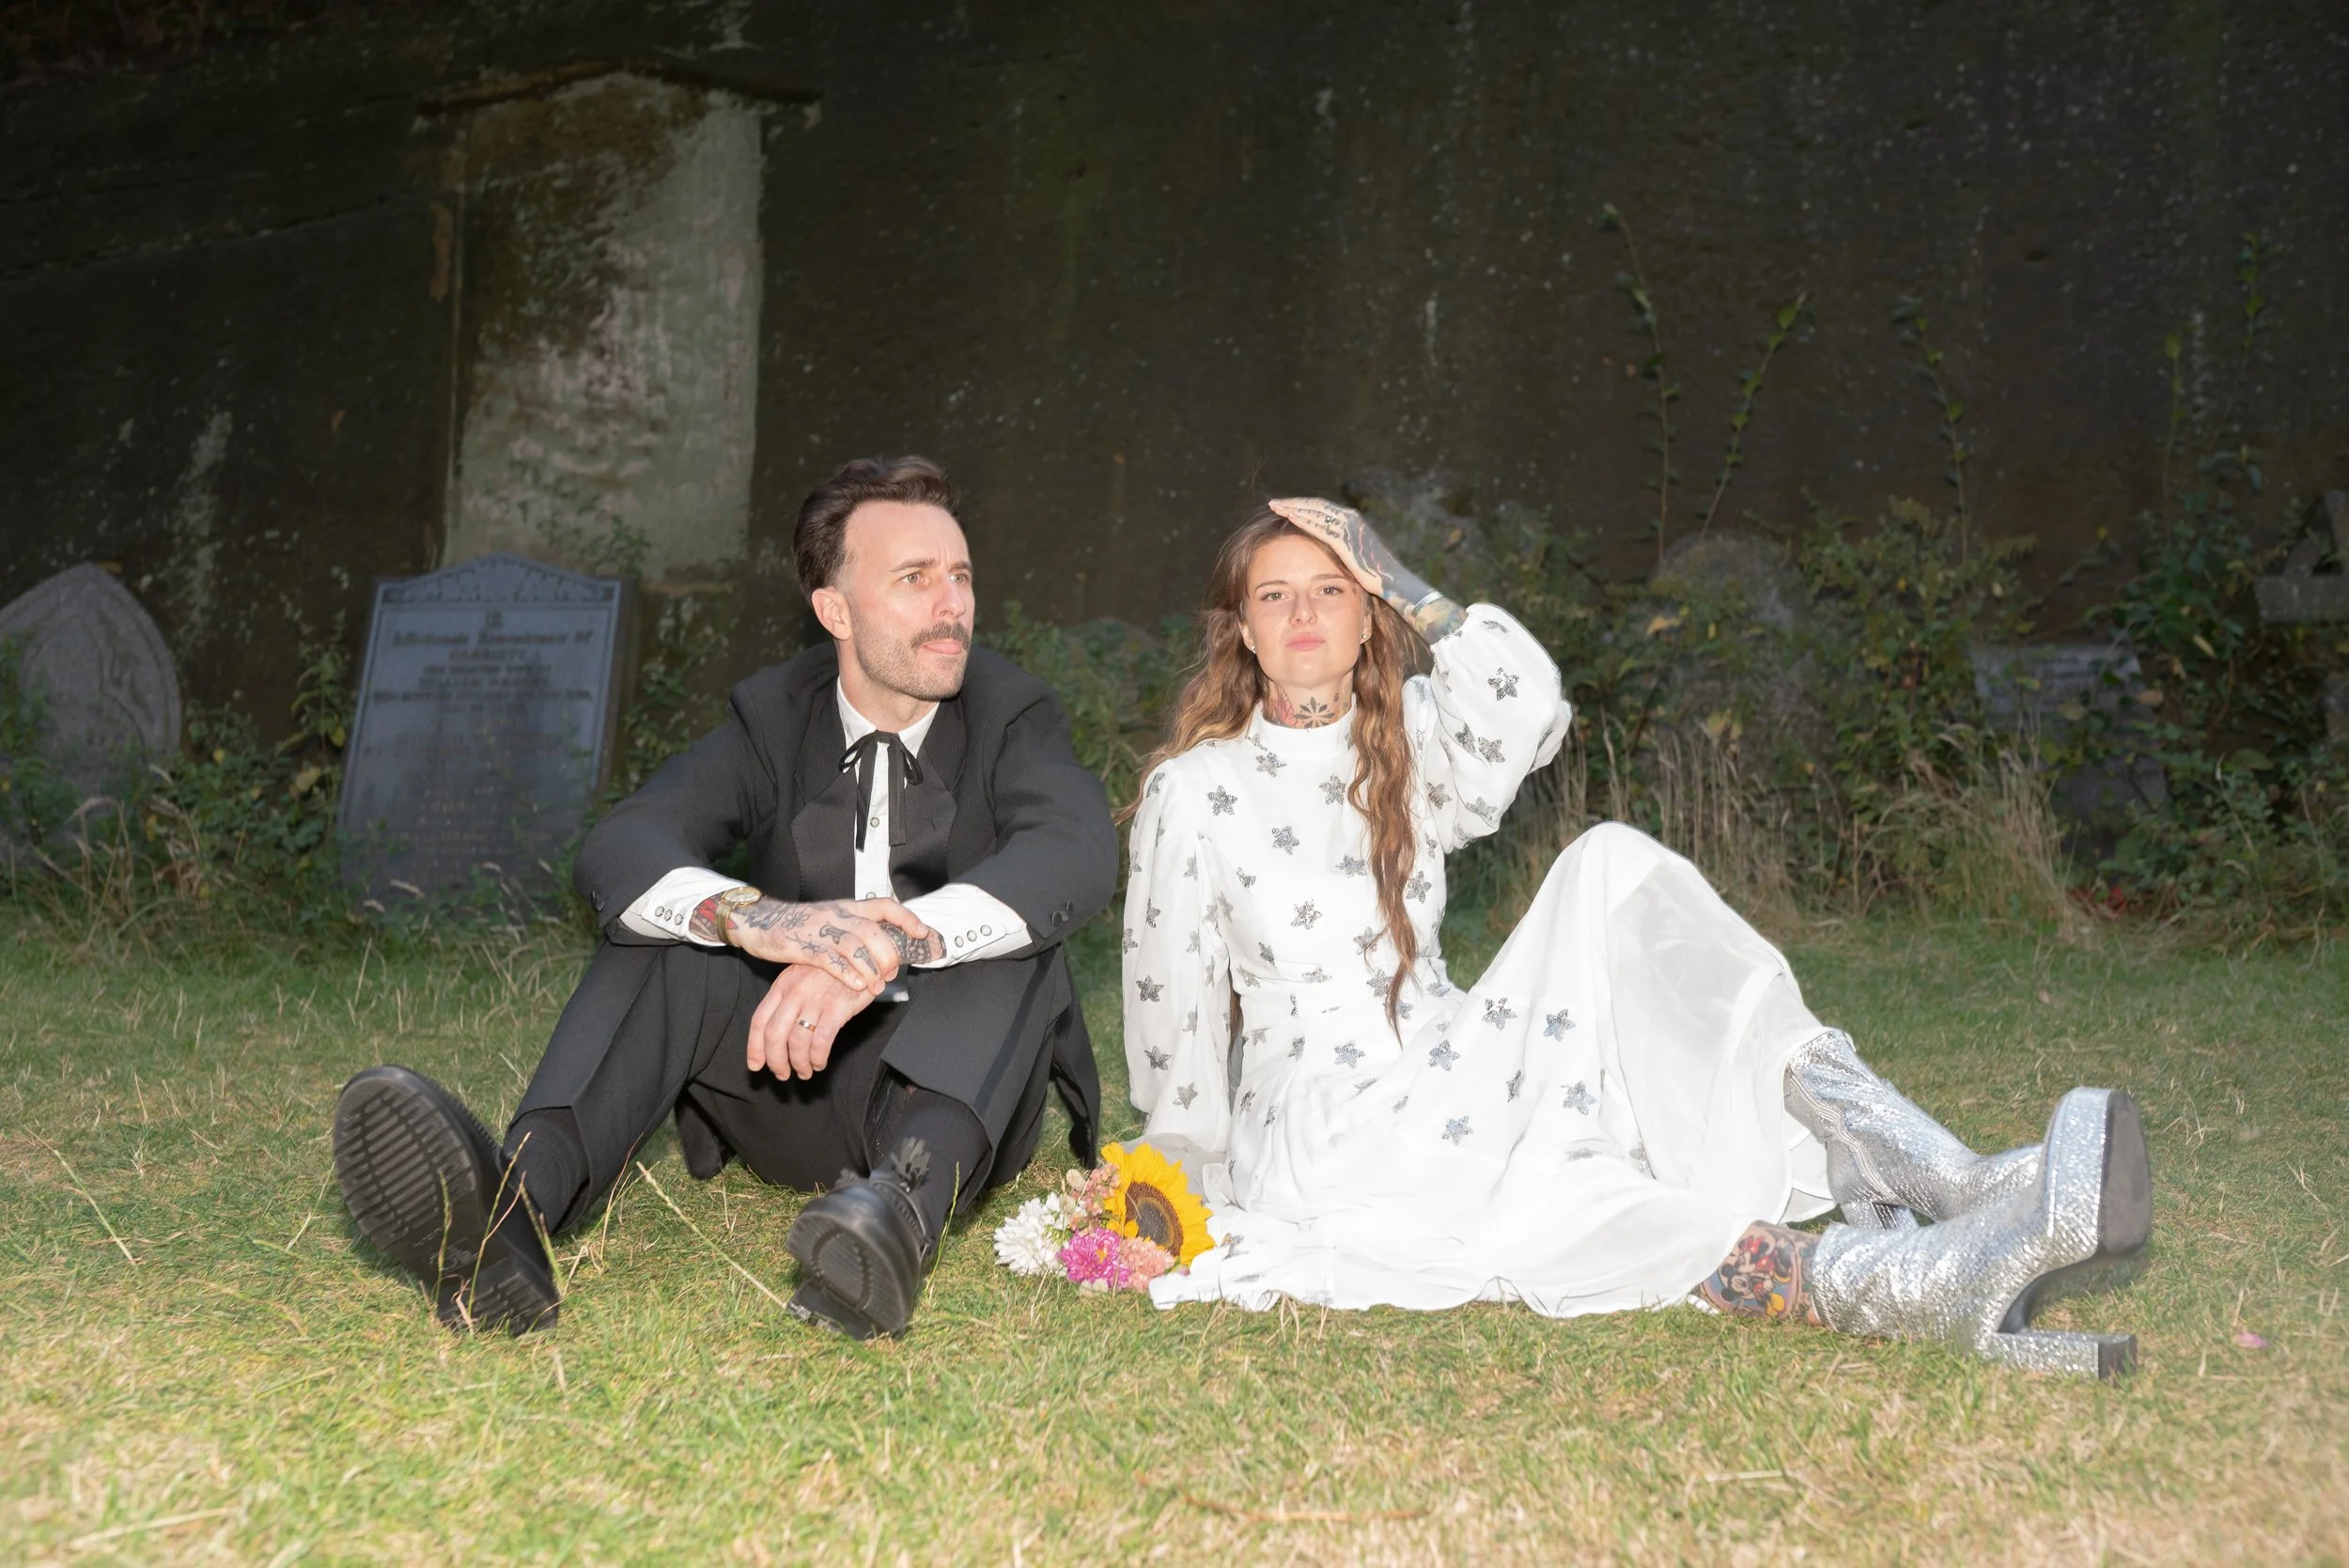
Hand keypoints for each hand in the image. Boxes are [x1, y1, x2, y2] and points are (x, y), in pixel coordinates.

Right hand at [720, 897, 939, 993]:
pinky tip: (857, 986)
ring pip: (855, 946)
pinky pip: (830, 960)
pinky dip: (847, 973)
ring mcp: (820, 929)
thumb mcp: (830, 919)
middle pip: (873, 930)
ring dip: (871, 968)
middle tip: (893, 972)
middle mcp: (837, 915)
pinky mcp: (803, 946)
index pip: (883, 906)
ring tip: (877, 985)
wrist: (757, 921)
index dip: (906, 918)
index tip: (923, 932)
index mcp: (847, 907)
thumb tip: (883, 945)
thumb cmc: (798, 924)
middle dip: (888, 953)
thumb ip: (854, 929)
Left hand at [747, 963, 876, 1079]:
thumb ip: (789, 999)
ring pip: (797, 1042)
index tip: (755, 1065)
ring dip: (799, 1063)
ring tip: (805, 1071)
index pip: (759, 1020)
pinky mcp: (837, 1007)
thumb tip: (777, 1034)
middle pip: (775, 1035)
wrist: (864, 953)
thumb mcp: (803, 976)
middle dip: (776, 1061)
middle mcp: (795, 992)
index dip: (755, 1047)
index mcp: (782, 985)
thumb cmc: (834, 969)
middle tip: (782, 1074)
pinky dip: (817, 1057)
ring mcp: (815, 999)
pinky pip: (821, 1041)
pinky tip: (820, 1063)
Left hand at [1267, 497, 1386, 597]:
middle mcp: (1350, 518)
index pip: (1322, 507)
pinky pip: (1319, 527)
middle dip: (1293, 503)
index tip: (1286, 506)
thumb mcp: (1356, 552)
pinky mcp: (1344, 540)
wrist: (1390, 579)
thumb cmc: (1374, 570)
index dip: (1302, 505)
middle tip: (1274, 503)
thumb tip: (1330, 547)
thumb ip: (1343, 544)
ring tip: (1275, 506)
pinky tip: (1289, 517)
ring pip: (1315, 512)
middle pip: (1315, 505)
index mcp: (1352, 519)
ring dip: (1293, 508)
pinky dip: (1303, 520)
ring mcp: (1347, 527)